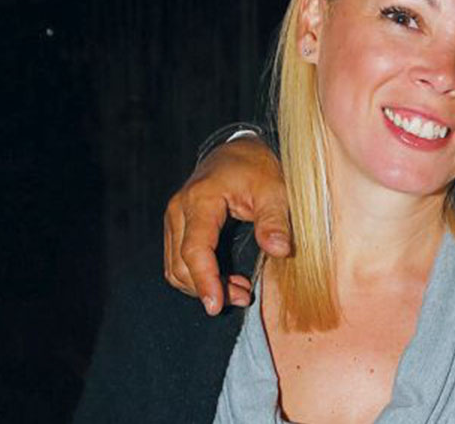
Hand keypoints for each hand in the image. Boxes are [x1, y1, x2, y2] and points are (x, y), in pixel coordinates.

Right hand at [163, 135, 290, 314]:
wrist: (240, 150)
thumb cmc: (258, 168)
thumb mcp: (275, 190)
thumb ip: (275, 221)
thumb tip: (279, 251)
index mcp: (201, 199)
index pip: (194, 249)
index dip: (204, 280)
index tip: (216, 304)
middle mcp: (179, 209)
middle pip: (180, 264)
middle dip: (207, 288)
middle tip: (242, 297)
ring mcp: (174, 217)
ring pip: (175, 266)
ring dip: (202, 285)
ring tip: (238, 291)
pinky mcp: (178, 225)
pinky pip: (178, 259)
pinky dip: (198, 276)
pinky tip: (226, 280)